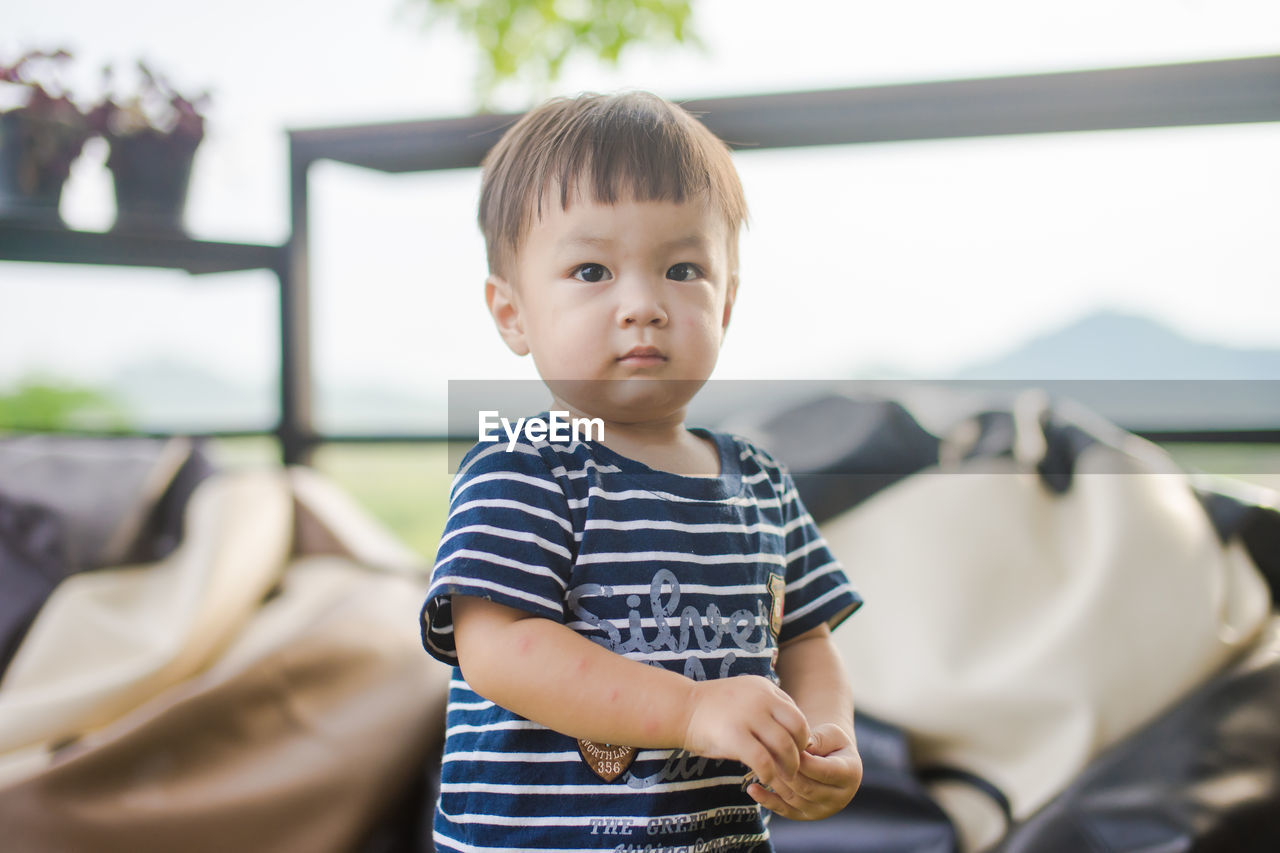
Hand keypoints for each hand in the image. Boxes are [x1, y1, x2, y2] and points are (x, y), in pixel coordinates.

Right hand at [682, 675, 809, 791]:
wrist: (679, 709)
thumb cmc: (713, 709)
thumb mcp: (745, 696)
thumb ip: (768, 708)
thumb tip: (794, 735)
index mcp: (764, 687)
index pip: (797, 714)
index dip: (801, 737)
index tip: (795, 753)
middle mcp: (760, 698)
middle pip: (797, 728)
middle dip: (800, 751)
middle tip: (795, 767)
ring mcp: (747, 716)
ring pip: (784, 745)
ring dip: (789, 766)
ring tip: (784, 777)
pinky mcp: (734, 735)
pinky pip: (763, 760)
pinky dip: (769, 773)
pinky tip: (765, 779)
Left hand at [747, 722, 861, 819]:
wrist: (830, 758)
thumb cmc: (829, 742)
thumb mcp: (830, 733)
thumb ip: (819, 739)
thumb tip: (803, 747)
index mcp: (850, 774)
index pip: (823, 770)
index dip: (802, 760)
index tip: (781, 745)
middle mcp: (840, 797)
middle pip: (806, 787)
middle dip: (784, 771)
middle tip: (763, 755)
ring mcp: (822, 810)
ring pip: (794, 799)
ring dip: (774, 783)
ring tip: (757, 766)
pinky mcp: (805, 816)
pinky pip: (785, 811)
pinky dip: (767, 801)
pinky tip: (752, 789)